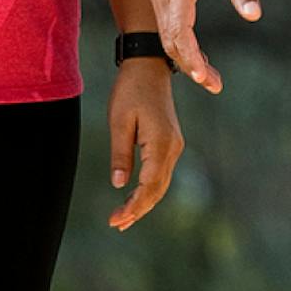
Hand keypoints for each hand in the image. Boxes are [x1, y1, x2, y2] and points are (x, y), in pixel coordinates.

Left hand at [104, 58, 183, 230]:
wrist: (148, 66)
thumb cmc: (130, 90)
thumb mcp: (119, 122)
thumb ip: (120, 154)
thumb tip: (119, 185)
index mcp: (161, 144)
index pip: (148, 186)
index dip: (133, 206)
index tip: (116, 219)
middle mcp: (173, 148)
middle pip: (158, 189)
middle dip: (138, 209)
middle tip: (116, 224)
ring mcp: (174, 145)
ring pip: (161, 184)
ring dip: (144, 202)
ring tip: (123, 218)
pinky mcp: (171, 142)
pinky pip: (161, 173)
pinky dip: (149, 189)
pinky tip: (135, 196)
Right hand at [146, 0, 259, 93]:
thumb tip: (253, 15)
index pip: (180, 35)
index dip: (193, 61)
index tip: (208, 80)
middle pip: (169, 41)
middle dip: (191, 66)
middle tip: (215, 84)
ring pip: (165, 33)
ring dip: (184, 55)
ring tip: (208, 72)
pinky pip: (164, 20)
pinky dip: (178, 39)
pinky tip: (194, 45)